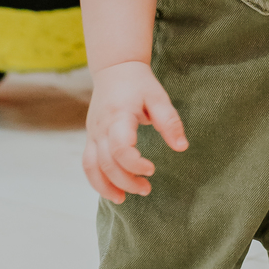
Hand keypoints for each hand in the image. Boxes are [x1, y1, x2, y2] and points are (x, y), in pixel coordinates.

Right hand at [82, 60, 187, 203]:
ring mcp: (92, 133)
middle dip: (125, 181)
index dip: (135, 164)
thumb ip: (170, 122)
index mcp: (118, 116)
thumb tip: (181, 147)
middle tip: (146, 189)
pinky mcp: (90, 137)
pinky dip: (96, 180)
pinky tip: (112, 190)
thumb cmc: (140, 84)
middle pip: (106, 163)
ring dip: (106, 186)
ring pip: (91, 167)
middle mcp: (101, 127)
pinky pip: (87, 163)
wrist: (114, 69)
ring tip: (123, 199)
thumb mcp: (159, 98)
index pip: (120, 148)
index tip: (152, 170)